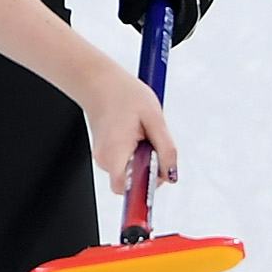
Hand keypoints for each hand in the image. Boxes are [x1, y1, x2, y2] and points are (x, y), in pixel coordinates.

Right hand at [81, 64, 176, 195]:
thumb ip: (166, 149)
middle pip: (133, 182)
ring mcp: (103, 158)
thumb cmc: (123, 94)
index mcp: (115, 153)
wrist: (99, 81)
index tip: (156, 183)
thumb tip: (172, 173)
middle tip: (153, 142)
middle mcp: (104, 160)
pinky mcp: (106, 153)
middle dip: (150, 168)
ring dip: (144, 159)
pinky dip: (136, 153)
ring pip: (131, 172)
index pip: (128, 189)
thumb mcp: (154, 118)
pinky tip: (136, 134)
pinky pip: (126, 163)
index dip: (145, 189)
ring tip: (143, 133)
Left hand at [119, 0, 213, 43]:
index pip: (180, 28)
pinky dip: (174, 2)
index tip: (150, 42)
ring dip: (168, 11)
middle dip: (163, 23)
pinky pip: (189, 6)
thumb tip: (129, 21)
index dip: (164, 38)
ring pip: (186, 15)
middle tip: (143, 11)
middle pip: (184, 25)